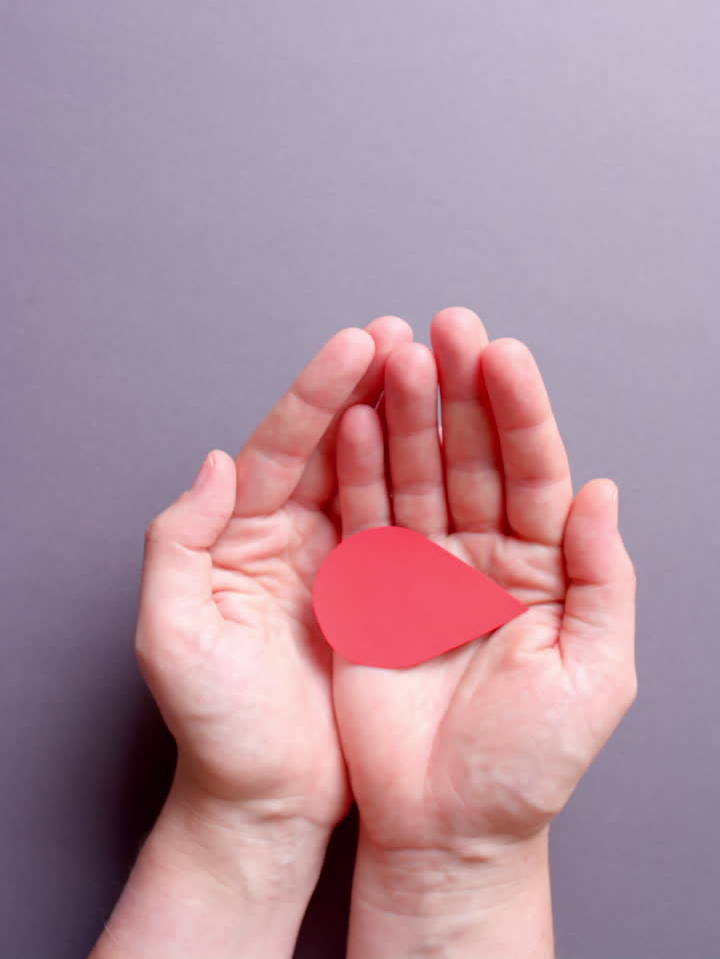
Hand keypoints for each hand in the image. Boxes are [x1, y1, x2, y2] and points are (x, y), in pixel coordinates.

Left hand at [134, 316, 412, 834]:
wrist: (264, 801)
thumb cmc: (214, 727)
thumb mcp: (171, 637)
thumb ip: (176, 543)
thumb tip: (214, 463)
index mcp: (239, 532)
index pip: (282, 445)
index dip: (319, 392)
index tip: (357, 344)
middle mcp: (289, 533)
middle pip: (335, 443)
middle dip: (370, 385)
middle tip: (409, 334)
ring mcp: (337, 559)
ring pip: (378, 472)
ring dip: (408, 420)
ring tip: (441, 366)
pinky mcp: (379, 592)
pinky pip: (407, 524)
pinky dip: (431, 481)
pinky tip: (458, 446)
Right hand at [332, 307, 636, 954]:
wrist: (445, 828)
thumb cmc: (527, 764)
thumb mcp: (594, 674)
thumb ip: (604, 580)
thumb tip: (602, 492)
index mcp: (543, 567)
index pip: (535, 470)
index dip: (520, 411)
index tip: (502, 355)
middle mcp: (483, 553)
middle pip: (471, 454)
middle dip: (459, 390)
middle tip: (446, 327)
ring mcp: (423, 565)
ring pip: (415, 472)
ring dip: (405, 413)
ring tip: (394, 356)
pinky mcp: (369, 587)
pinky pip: (364, 515)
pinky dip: (357, 467)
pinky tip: (355, 420)